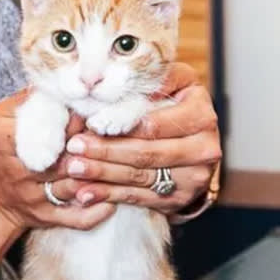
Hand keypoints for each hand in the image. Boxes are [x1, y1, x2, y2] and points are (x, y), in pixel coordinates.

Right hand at [0, 90, 115, 231]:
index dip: (74, 119)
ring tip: (124, 163)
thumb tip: (55, 81)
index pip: (45, 127)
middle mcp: (20, 171)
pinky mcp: (45, 218)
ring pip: (75, 187)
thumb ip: (26, 101)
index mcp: (5, 141)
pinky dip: (96, 211)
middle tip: (116, 135)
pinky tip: (113, 200)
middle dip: (92, 149)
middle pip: (65, 158)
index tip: (94, 111)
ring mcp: (34, 197)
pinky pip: (75, 218)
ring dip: (101, 177)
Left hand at [61, 62, 220, 212]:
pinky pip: (140, 197)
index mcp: (200, 112)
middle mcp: (204, 146)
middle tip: (75, 148)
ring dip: (103, 174)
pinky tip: (87, 193)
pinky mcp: (181, 198)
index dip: (121, 124)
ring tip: (74, 169)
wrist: (195, 144)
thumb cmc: (173, 106)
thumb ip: (151, 82)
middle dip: (106, 150)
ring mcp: (195, 176)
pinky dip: (110, 195)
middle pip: (147, 152)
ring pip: (141, 176)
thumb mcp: (171, 85)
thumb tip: (116, 81)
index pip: (155, 123)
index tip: (91, 124)